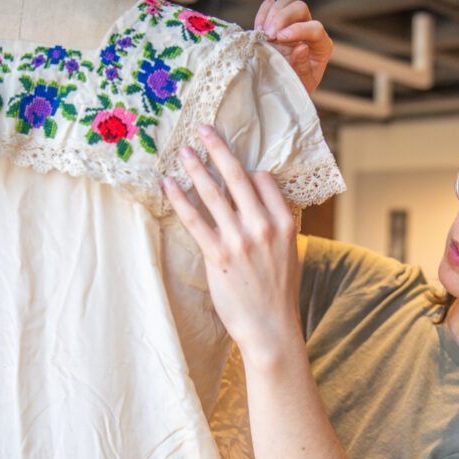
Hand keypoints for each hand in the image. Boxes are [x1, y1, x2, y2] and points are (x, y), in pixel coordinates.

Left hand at [163, 125, 302, 358]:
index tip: (234, 166)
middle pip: (237, 177)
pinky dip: (179, 199)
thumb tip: (257, 203)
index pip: (263, 180)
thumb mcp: (289, 253)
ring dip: (195, 168)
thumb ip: (276, 225)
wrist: (271, 328)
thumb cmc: (278, 293)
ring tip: (182, 152)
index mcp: (284, 223)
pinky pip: (194, 219)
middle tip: (203, 130)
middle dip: (218, 150)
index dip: (247, 171)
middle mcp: (263, 226)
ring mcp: (240, 240)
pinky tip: (168, 185)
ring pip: (213, 194)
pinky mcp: (217, 254)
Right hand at [255, 0, 331, 94]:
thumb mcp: (302, 83)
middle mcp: (309, 29)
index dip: (298, 30)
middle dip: (282, 18)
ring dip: (272, 14)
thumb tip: (301, 47)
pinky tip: (259, 30)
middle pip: (300, 7)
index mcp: (321, 45)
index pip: (315, 28)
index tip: (279, 39)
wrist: (282, 88)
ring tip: (263, 34)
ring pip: (287, 0)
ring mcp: (294, 22)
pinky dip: (263, 13)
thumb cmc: (296, 86)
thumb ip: (303, 66)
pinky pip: (271, 5)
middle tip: (269, 36)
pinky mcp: (278, 20)